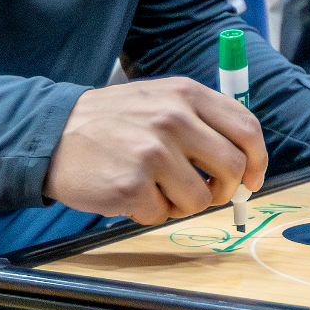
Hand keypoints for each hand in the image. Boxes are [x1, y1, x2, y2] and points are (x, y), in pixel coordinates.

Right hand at [44, 77, 266, 225]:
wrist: (52, 134)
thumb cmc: (113, 122)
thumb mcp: (160, 99)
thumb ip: (202, 121)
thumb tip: (244, 164)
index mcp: (187, 94)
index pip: (247, 129)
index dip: (258, 161)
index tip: (252, 180)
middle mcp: (174, 119)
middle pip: (233, 168)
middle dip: (225, 190)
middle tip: (205, 193)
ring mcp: (154, 153)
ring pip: (201, 200)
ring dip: (182, 205)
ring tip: (155, 189)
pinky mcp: (133, 185)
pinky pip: (163, 215)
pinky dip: (150, 213)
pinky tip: (130, 194)